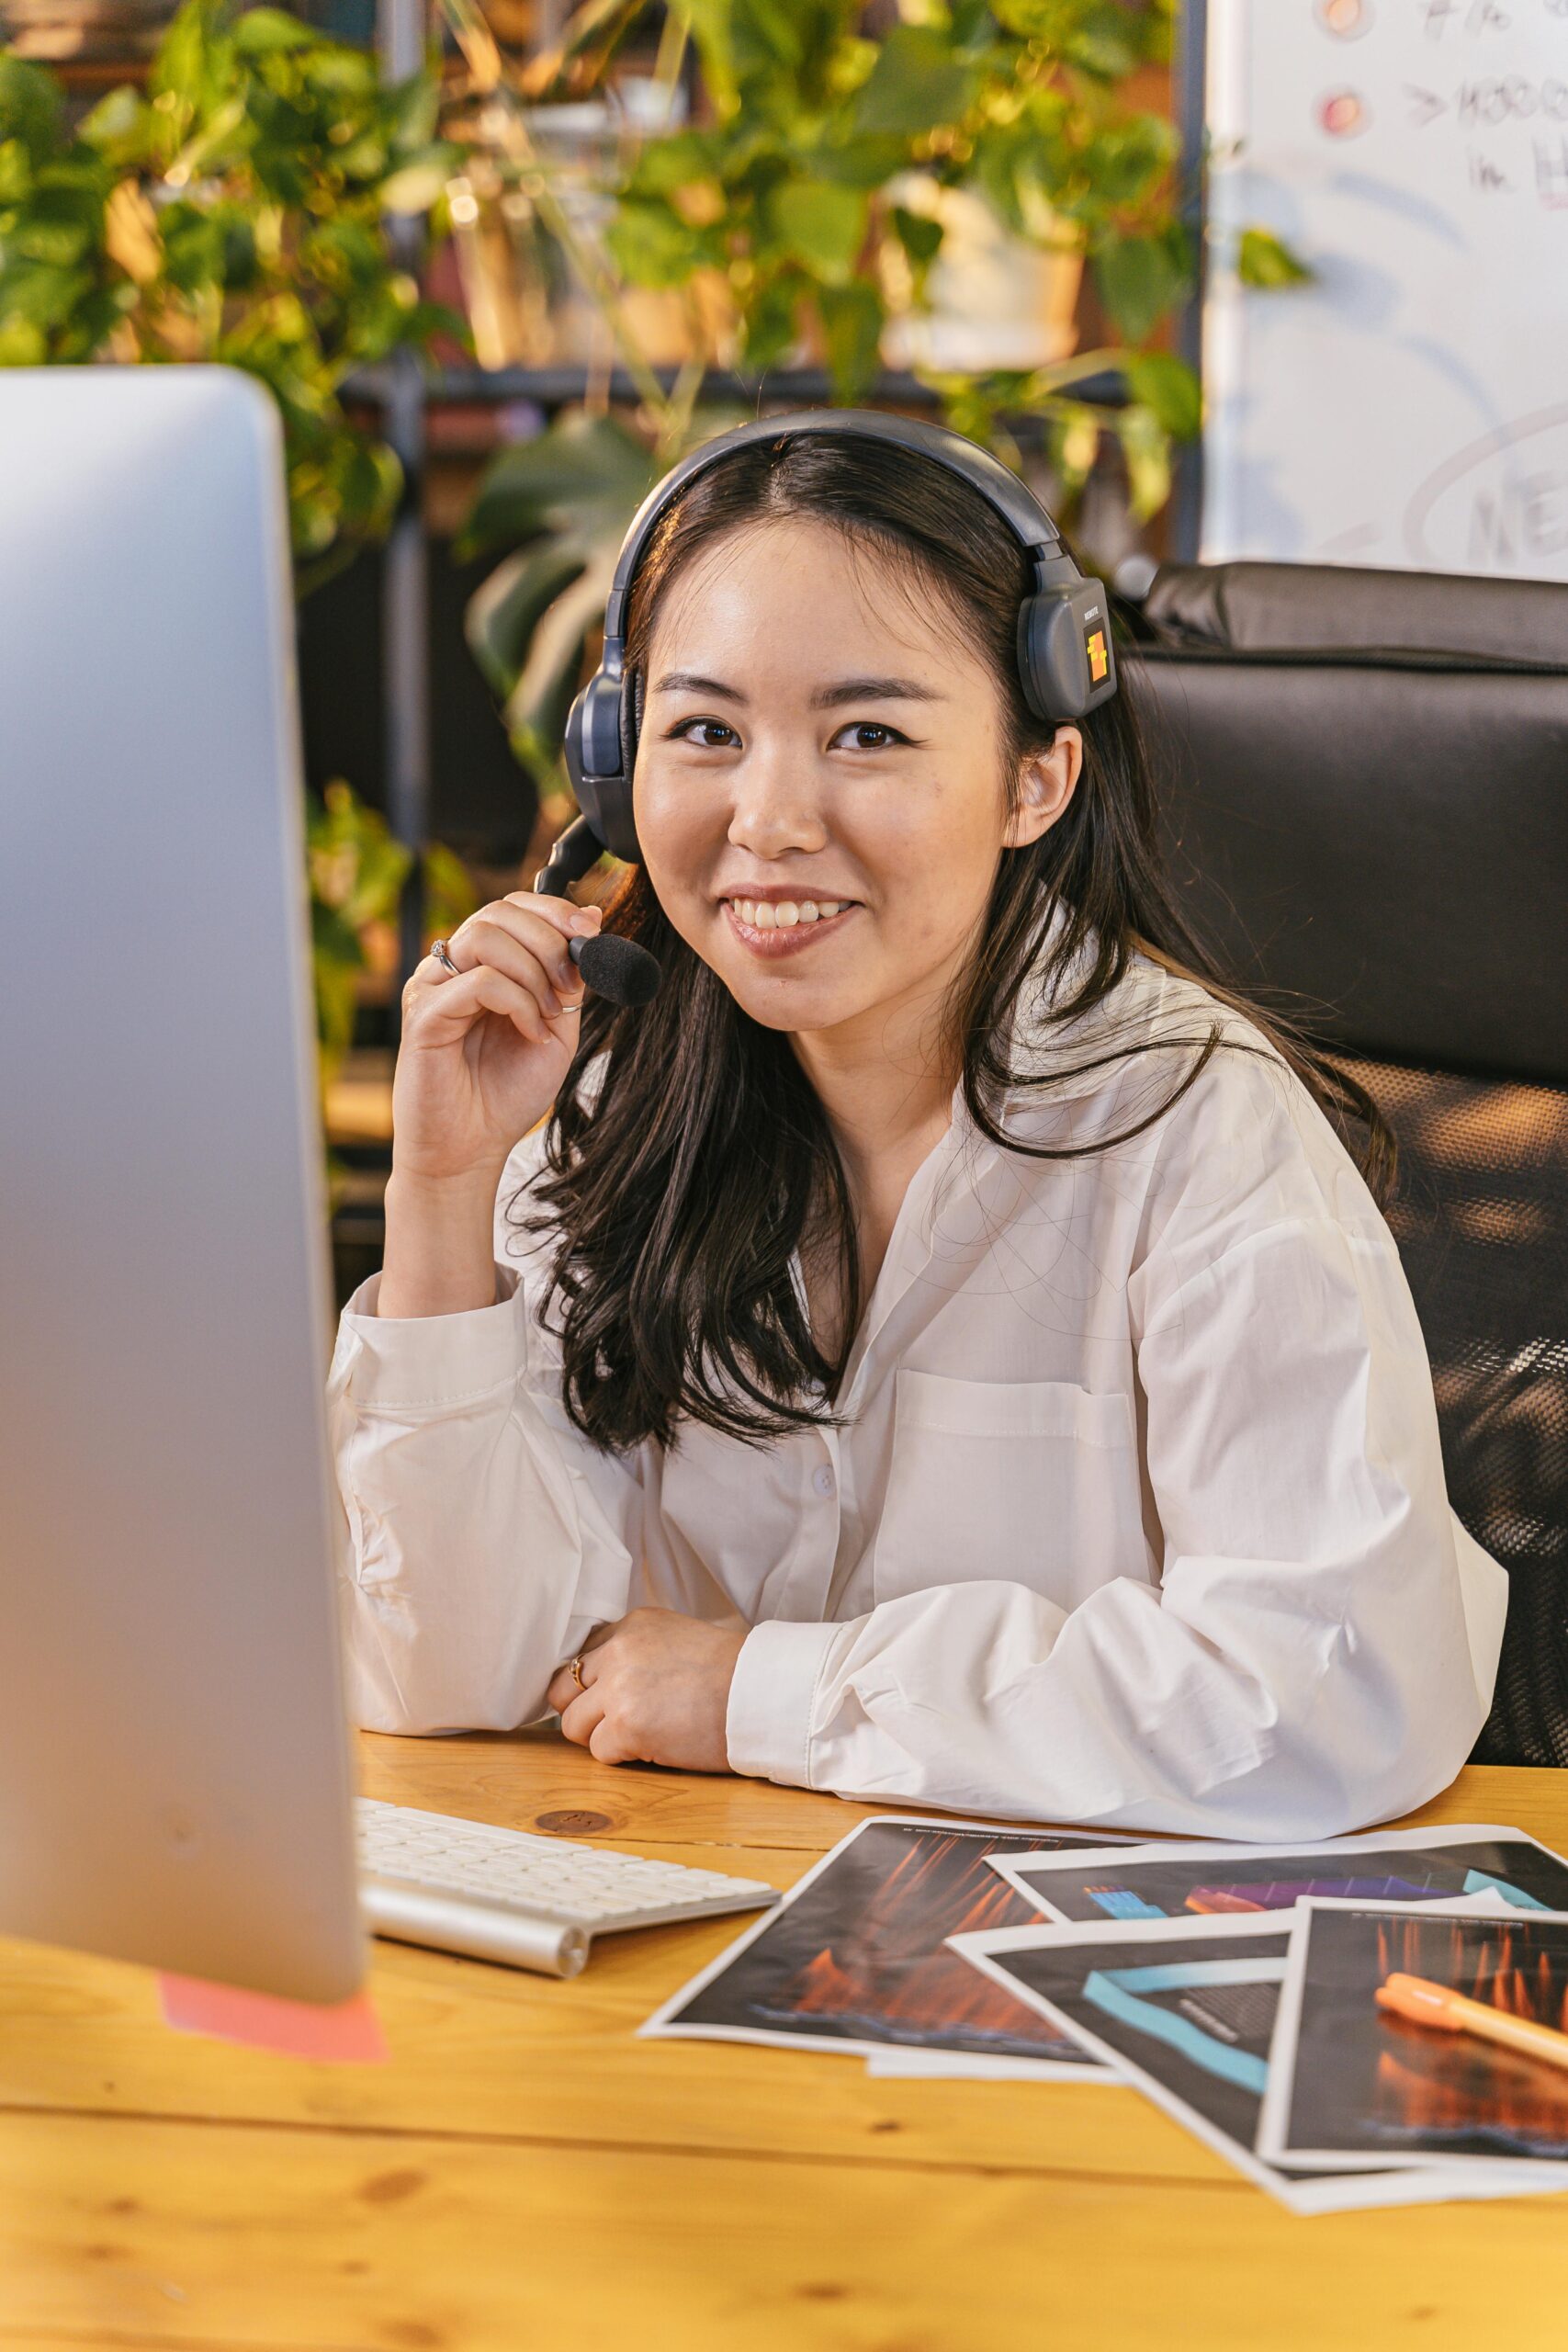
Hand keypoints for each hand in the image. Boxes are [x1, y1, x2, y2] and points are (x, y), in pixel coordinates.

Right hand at [391, 891, 603, 1188]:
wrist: (471, 1151)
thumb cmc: (505, 1093)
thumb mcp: (555, 1027)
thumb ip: (568, 978)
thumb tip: (590, 917)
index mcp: (479, 965)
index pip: (510, 908)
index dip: (552, 909)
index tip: (590, 931)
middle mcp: (450, 969)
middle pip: (497, 912)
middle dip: (549, 939)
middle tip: (571, 984)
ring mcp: (432, 989)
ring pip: (486, 938)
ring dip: (535, 970)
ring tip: (549, 1016)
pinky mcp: (424, 1015)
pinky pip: (479, 982)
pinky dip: (518, 1003)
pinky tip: (531, 1034)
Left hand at [544, 1609, 746, 1772]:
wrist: (761, 1695)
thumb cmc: (731, 1673)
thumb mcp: (677, 1638)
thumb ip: (636, 1651)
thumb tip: (601, 1680)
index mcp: (632, 1625)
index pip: (581, 1656)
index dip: (592, 1684)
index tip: (611, 1697)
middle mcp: (619, 1650)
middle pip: (563, 1689)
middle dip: (584, 1710)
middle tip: (616, 1722)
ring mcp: (619, 1689)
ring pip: (572, 1724)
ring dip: (601, 1736)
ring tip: (641, 1735)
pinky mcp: (626, 1726)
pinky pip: (598, 1751)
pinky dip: (623, 1756)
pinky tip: (655, 1746)